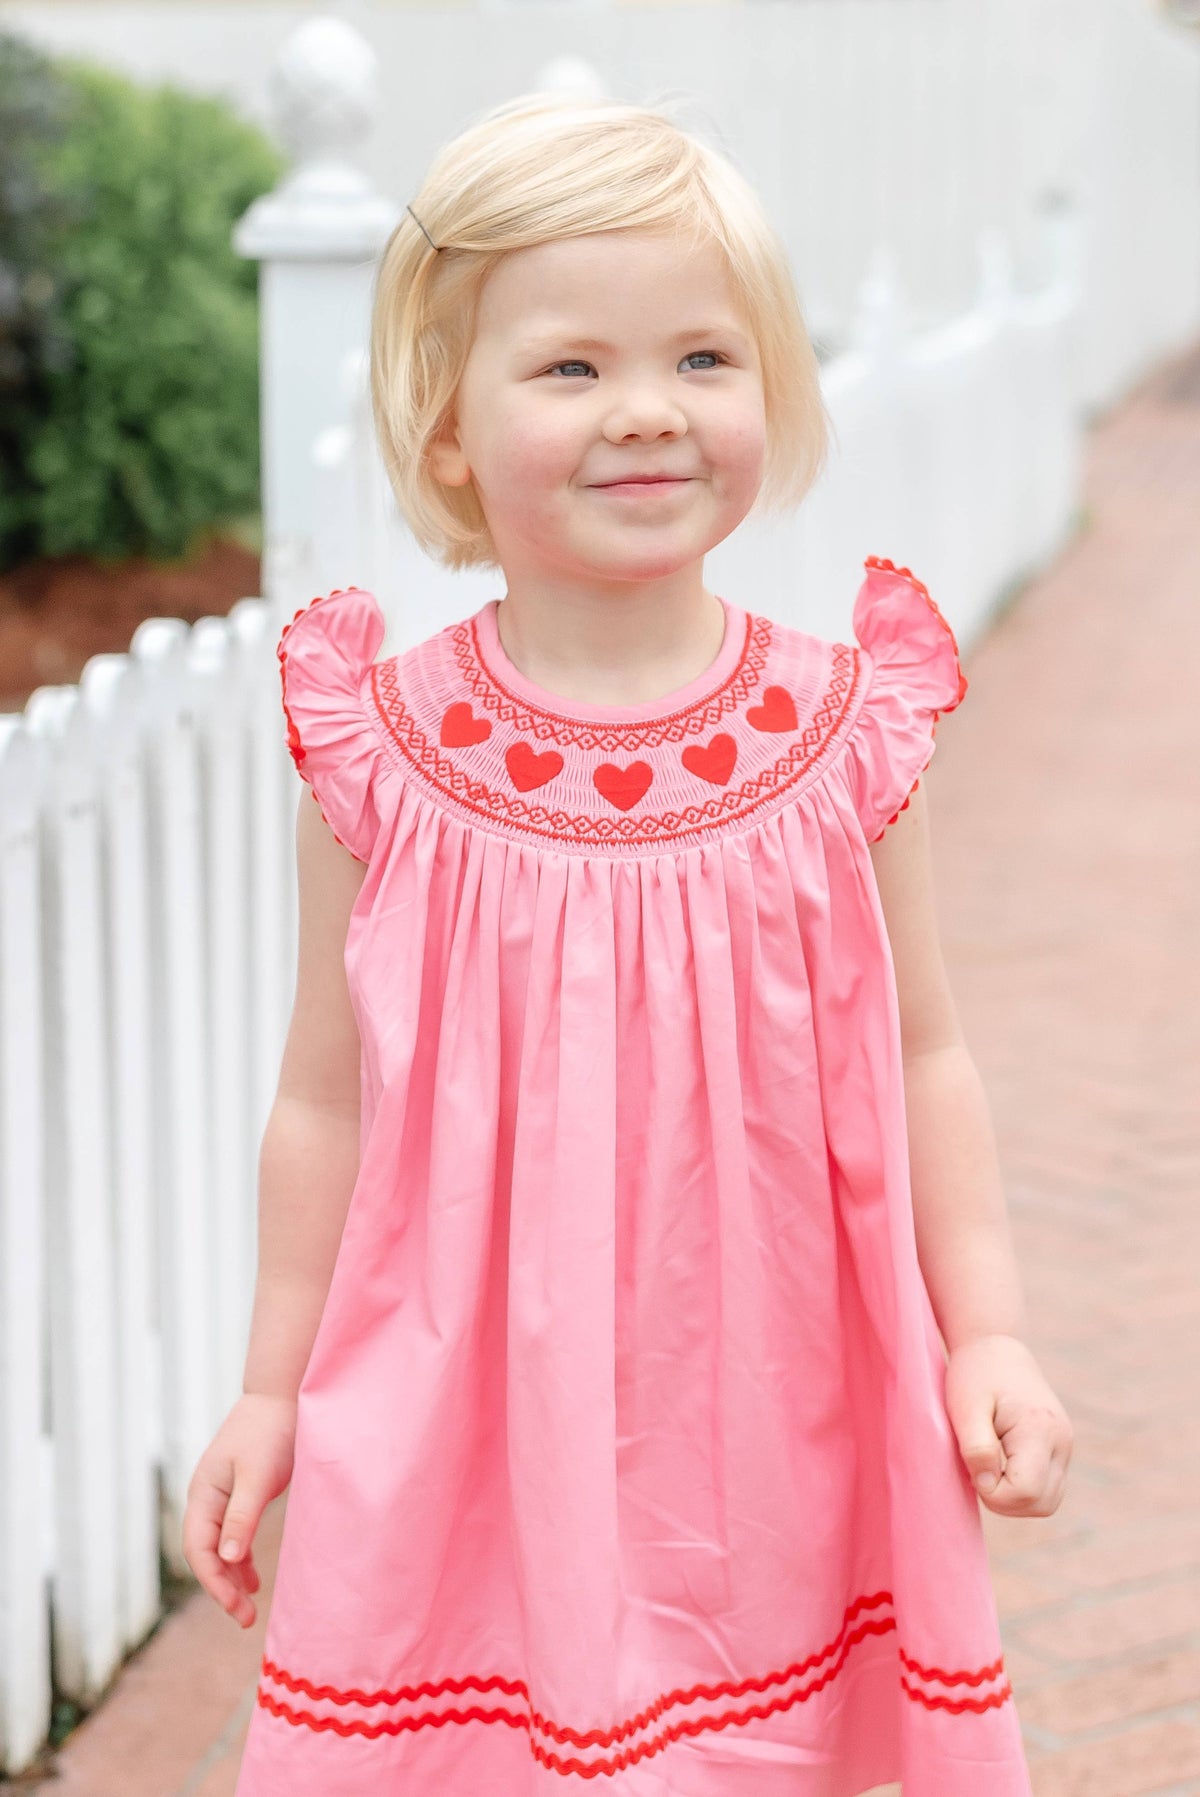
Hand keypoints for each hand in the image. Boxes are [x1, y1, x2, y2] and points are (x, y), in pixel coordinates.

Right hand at [183, 1393, 296, 1627]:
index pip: (199, 1549)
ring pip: (218, 1548)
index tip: (236, 1609)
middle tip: (245, 1618)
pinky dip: (239, 1559)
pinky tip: (251, 1578)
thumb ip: (241, 1517)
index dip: (214, 1583)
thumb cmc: (270, 1432)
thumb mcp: (256, 1476)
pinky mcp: (240, 1494)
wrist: (283, 1396)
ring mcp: (222, 1496)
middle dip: (221, 1588)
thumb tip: (225, 1560)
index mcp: (204, 1493)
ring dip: (230, 1577)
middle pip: (205, 1553)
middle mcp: (207, 1497)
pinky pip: (232, 1536)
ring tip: (247, 1606)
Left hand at [943, 1333, 1072, 1517]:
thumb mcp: (965, 1407)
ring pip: (1047, 1503)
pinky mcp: (1060, 1451)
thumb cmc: (976, 1375)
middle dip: (1004, 1500)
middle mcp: (1062, 1441)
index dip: (993, 1492)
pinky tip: (1000, 1466)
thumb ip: (976, 1447)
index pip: (1025, 1491)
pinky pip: (1047, 1490)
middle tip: (978, 1468)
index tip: (972, 1465)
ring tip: (988, 1466)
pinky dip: (1023, 1491)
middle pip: (1042, 1504)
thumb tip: (988, 1485)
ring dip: (1015, 1499)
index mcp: (1039, 1428)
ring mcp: (1066, 1447)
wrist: (998, 1349)